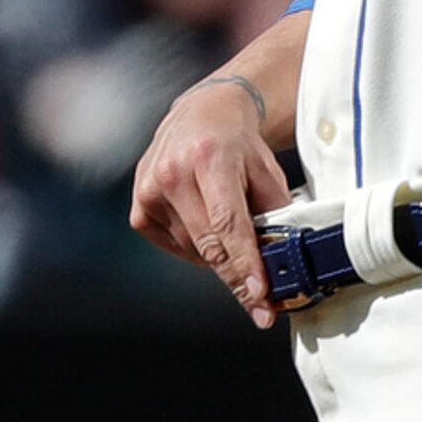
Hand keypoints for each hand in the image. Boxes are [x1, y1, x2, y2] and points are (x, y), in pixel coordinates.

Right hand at [130, 78, 291, 328]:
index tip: (259, 294)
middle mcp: (173, 173)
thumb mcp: (266, 169)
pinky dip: (196, 247)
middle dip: (238, 278)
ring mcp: (150, 191)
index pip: (228, 221)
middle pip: (209, 243)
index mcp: (210, 158)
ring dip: (219, 256)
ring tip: (234, 235)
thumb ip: (275, 212)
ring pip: (193, 250)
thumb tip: (282, 259)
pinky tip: (206, 225)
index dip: (244, 261)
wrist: (201, 115)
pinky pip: (174, 246)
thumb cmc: (238, 145)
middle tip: (261, 305)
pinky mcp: (139, 209)